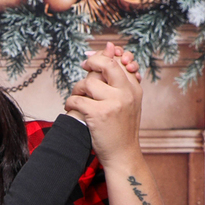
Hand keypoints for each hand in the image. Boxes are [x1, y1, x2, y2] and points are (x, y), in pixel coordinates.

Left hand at [64, 42, 143, 173]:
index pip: (119, 63)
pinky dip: (70, 102)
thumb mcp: (128, 103)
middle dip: (92, 62)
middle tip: (84, 64)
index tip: (92, 60)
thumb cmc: (121, 129)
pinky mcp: (99, 114)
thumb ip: (119, 81)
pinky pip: (78, 99)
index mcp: (134, 89)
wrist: (122, 155)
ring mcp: (114, 103)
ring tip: (77, 96)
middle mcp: (126, 93)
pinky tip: (71, 107)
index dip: (105, 56)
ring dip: (77, 88)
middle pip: (107, 65)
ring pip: (88, 82)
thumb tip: (109, 49)